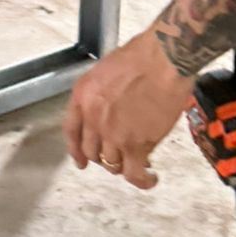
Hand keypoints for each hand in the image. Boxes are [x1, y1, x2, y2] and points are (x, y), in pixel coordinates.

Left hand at [64, 27, 194, 191]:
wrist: (164, 59)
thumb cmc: (143, 55)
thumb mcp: (108, 69)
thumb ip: (102, 95)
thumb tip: (112, 111)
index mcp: (83, 95)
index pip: (71, 130)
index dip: (75, 150)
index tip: (81, 161)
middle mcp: (93, 117)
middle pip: (91, 151)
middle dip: (104, 157)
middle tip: (119, 155)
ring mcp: (113, 134)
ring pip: (112, 164)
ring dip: (124, 166)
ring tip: (138, 162)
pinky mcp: (136, 145)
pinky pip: (134, 173)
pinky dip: (142, 180)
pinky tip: (151, 178)